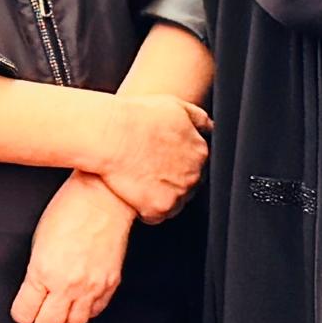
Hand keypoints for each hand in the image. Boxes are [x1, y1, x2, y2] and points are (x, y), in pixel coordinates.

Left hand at [13, 174, 131, 322]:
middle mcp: (67, 284)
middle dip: (41, 322)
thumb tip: (34, 292)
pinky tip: (81, 297)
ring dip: (65, 319)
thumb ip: (35, 272)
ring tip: (63, 306)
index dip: (21, 313)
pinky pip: (95, 312)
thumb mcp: (38, 241)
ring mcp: (91, 287)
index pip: (24, 314)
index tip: (24, 308)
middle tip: (42, 310)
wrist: (103, 198)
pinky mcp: (110, 285)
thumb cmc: (69, 210)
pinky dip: (86, 309)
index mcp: (43, 271)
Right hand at [98, 92, 208, 219]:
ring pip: (174, 202)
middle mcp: (194, 175)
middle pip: (188, 185)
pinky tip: (133, 194)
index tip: (162, 160)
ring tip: (139, 182)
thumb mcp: (174, 106)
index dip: (179, 163)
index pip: (197, 165)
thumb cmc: (137, 118)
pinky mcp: (159, 209)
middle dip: (172, 181)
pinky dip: (145, 209)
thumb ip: (198, 118)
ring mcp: (178, 194)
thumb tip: (210, 128)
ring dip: (160, 196)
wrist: (111, 136)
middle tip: (148, 170)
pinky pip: (155, 216)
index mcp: (200, 151)